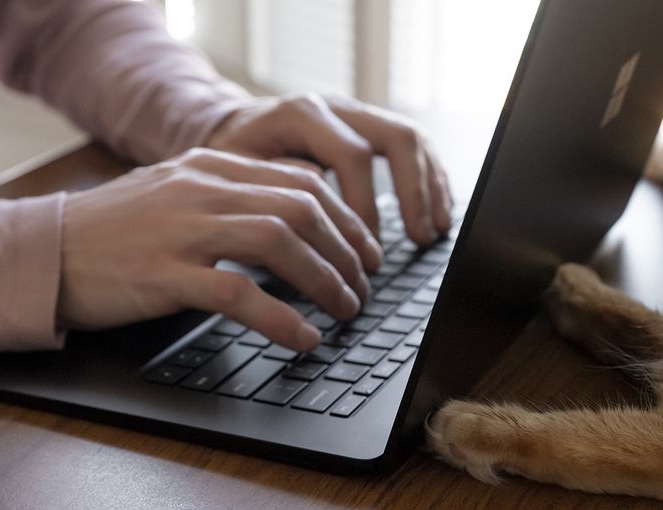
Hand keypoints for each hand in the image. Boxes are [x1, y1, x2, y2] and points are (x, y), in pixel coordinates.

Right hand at [57, 148, 383, 351]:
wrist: (44, 252)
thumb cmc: (111, 234)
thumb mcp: (174, 196)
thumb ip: (228, 198)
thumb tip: (291, 223)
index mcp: (209, 166)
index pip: (300, 180)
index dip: (346, 217)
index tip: (366, 250)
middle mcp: (201, 189)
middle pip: (302, 207)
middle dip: (347, 250)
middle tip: (364, 286)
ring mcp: (182, 230)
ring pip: (280, 242)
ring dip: (326, 281)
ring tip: (345, 311)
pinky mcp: (164, 274)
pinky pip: (239, 295)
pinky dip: (283, 319)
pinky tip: (304, 339)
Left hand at [206, 93, 453, 244]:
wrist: (227, 131)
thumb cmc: (229, 161)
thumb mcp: (236, 177)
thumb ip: (271, 195)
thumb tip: (316, 228)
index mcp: (302, 114)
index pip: (352, 154)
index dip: (365, 204)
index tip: (365, 248)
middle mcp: (335, 108)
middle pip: (395, 137)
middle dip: (413, 192)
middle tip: (417, 238)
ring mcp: (355, 115)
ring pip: (411, 139)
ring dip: (428, 188)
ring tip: (432, 231)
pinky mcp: (367, 129)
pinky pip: (411, 147)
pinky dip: (428, 181)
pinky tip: (435, 213)